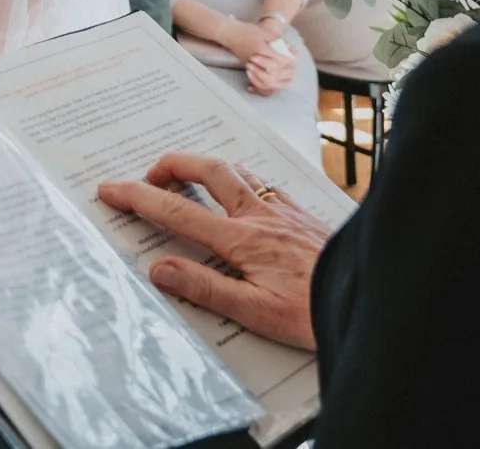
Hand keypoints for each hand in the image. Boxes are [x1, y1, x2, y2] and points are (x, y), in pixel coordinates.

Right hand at [97, 153, 332, 349]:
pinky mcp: (302, 215)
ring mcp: (284, 211)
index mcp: (242, 239)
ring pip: (238, 171)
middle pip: (209, 171)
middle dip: (173, 165)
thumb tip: (159, 270)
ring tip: (188, 177)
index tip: (111, 189)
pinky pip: (264, 183)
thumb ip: (205, 288)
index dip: (139, 197)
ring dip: (206, 167)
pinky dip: (240, 178)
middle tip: (149, 175)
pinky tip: (242, 193)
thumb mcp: (255, 313)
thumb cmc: (314, 311)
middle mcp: (261, 215)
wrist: (367, 298)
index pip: (178, 212)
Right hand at [221, 20, 294, 94]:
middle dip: (286, 69)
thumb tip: (290, 48)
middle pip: (275, 71)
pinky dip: (267, 80)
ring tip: (286, 71)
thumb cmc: (247, 31)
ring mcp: (251, 65)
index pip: (279, 59)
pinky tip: (275, 76)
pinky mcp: (248, 67)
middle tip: (293, 64)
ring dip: (278, 77)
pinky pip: (259, 79)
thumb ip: (277, 40)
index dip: (289, 59)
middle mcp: (256, 60)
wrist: (230, 34)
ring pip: (267, 78)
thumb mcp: (264, 32)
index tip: (295, 55)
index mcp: (261, 49)